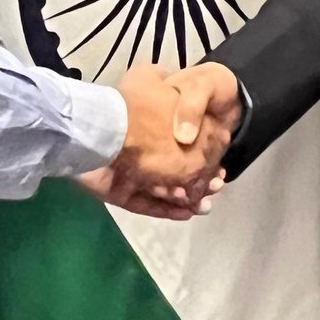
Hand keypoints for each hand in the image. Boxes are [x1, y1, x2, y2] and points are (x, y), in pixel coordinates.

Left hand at [77, 62, 234, 220]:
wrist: (100, 129)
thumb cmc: (142, 114)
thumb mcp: (178, 106)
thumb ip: (193, 126)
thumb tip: (204, 148)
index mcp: (153, 122)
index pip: (181, 145)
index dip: (203, 158)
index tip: (220, 169)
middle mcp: (140, 147)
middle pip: (172, 169)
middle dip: (196, 181)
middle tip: (215, 189)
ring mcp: (126, 170)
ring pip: (160, 188)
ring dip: (184, 197)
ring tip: (205, 205)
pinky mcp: (117, 188)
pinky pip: (144, 202)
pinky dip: (165, 209)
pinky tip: (186, 213)